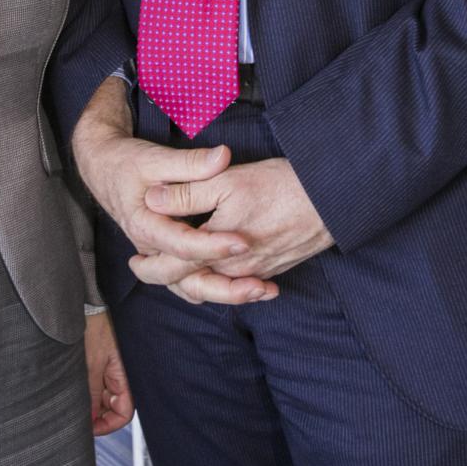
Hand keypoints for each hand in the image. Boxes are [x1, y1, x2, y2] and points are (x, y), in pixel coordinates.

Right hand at [70, 76, 273, 305]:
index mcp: (145, 226)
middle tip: (259, 284)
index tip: (243, 242)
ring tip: (263, 290)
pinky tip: (250, 282)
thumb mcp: (156, 157)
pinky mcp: (169, 257)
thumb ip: (190, 162)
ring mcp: (159, 257)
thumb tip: (223, 156)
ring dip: (226, 293)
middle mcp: (150, 249)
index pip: (182, 244)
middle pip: (186, 280)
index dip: (213, 245)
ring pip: (191, 288)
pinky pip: (194, 282)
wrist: (105, 170)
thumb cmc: (129, 163)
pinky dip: (219, 286)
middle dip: (224, 287)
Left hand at [84, 311, 134, 435]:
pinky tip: (73, 387)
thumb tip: (88, 420)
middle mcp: (120, 375)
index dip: (106, 425)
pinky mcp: (99, 363)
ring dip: (88, 401)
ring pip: (101, 398)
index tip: (88, 428)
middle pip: (111, 408)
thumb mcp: (90, 364)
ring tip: (72, 398)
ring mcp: (109, 370)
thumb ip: (92, 394)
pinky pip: (95, 385)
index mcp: (125, 377)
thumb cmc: (96, 324)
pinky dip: (85, 390)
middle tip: (76, 415)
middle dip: (95, 413)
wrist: (88, 302)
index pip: (123, 414)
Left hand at [132, 159, 332, 301]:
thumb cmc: (279, 185)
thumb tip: (151, 200)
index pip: (174, 267)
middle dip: (169, 277)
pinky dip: (224, 281)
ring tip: (179, 270)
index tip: (135, 260)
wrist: (331, 199)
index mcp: (218, 248)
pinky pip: (242, 283)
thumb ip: (187, 193)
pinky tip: (218, 272)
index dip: (151, 265)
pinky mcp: (275, 268)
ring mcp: (258, 272)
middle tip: (146, 267)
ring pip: (218, 285)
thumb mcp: (225, 180)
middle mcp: (237, 269)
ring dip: (196, 280)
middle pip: (195, 283)